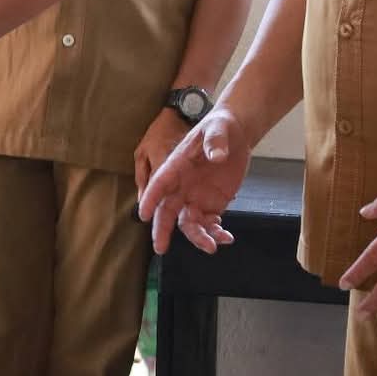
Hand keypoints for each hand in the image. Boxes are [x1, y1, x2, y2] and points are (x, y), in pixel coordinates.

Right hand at [140, 108, 250, 254]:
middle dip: (162, 229)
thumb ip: (215, 141)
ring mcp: (195, 197)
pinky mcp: (212, 204)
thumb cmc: (219, 127)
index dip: (150, 198)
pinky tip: (227, 238)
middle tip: (160, 248)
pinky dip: (216, 234)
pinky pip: (209, 224)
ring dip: (197, 237)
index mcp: (176, 166)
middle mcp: (181, 186)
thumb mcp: (218, 129)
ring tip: (212, 246)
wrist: (234, 135)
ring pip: (188, 223)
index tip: (141, 214)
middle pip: (167, 211)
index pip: (159, 183)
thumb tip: (217, 156)